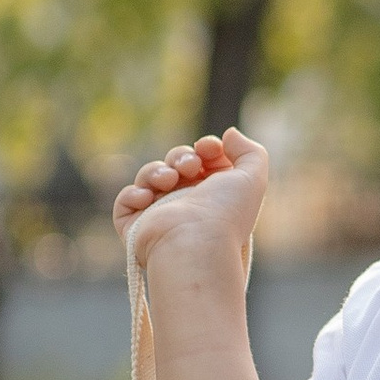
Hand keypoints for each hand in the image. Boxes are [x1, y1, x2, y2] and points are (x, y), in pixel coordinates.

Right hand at [112, 127, 268, 270]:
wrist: (196, 243)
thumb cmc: (225, 212)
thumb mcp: (253, 177)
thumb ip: (250, 151)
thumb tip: (229, 135)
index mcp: (214, 194)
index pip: (204, 159)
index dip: (206, 147)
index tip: (207, 148)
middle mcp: (188, 204)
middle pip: (176, 162)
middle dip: (181, 156)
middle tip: (189, 167)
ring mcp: (160, 214)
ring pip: (150, 176)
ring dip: (156, 170)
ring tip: (168, 181)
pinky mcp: (136, 225)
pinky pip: (126, 200)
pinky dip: (132, 194)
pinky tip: (146, 198)